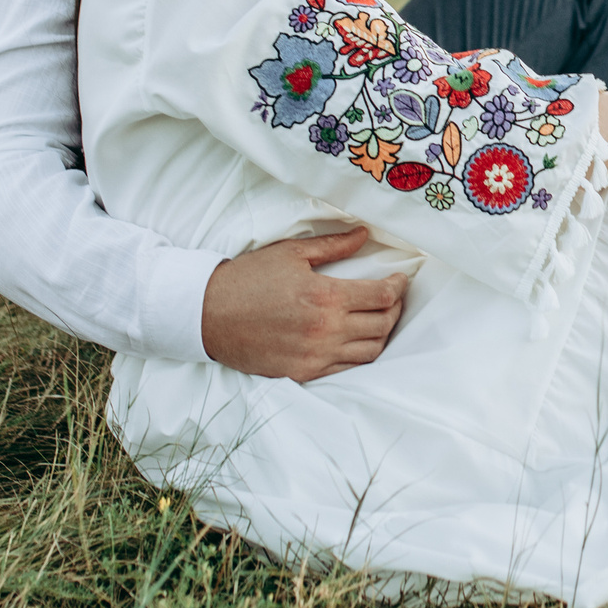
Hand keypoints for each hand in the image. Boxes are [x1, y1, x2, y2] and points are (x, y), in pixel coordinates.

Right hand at [200, 228, 405, 379]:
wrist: (207, 314)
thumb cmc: (247, 279)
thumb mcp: (291, 253)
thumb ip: (333, 245)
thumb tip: (364, 234)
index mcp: (325, 296)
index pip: (382, 296)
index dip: (399, 286)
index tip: (401, 279)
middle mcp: (326, 330)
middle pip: (383, 324)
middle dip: (396, 309)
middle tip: (394, 298)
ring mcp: (315, 356)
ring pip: (370, 351)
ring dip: (383, 334)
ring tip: (381, 319)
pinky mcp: (303, 372)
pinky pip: (347, 369)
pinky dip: (360, 355)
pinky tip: (358, 341)